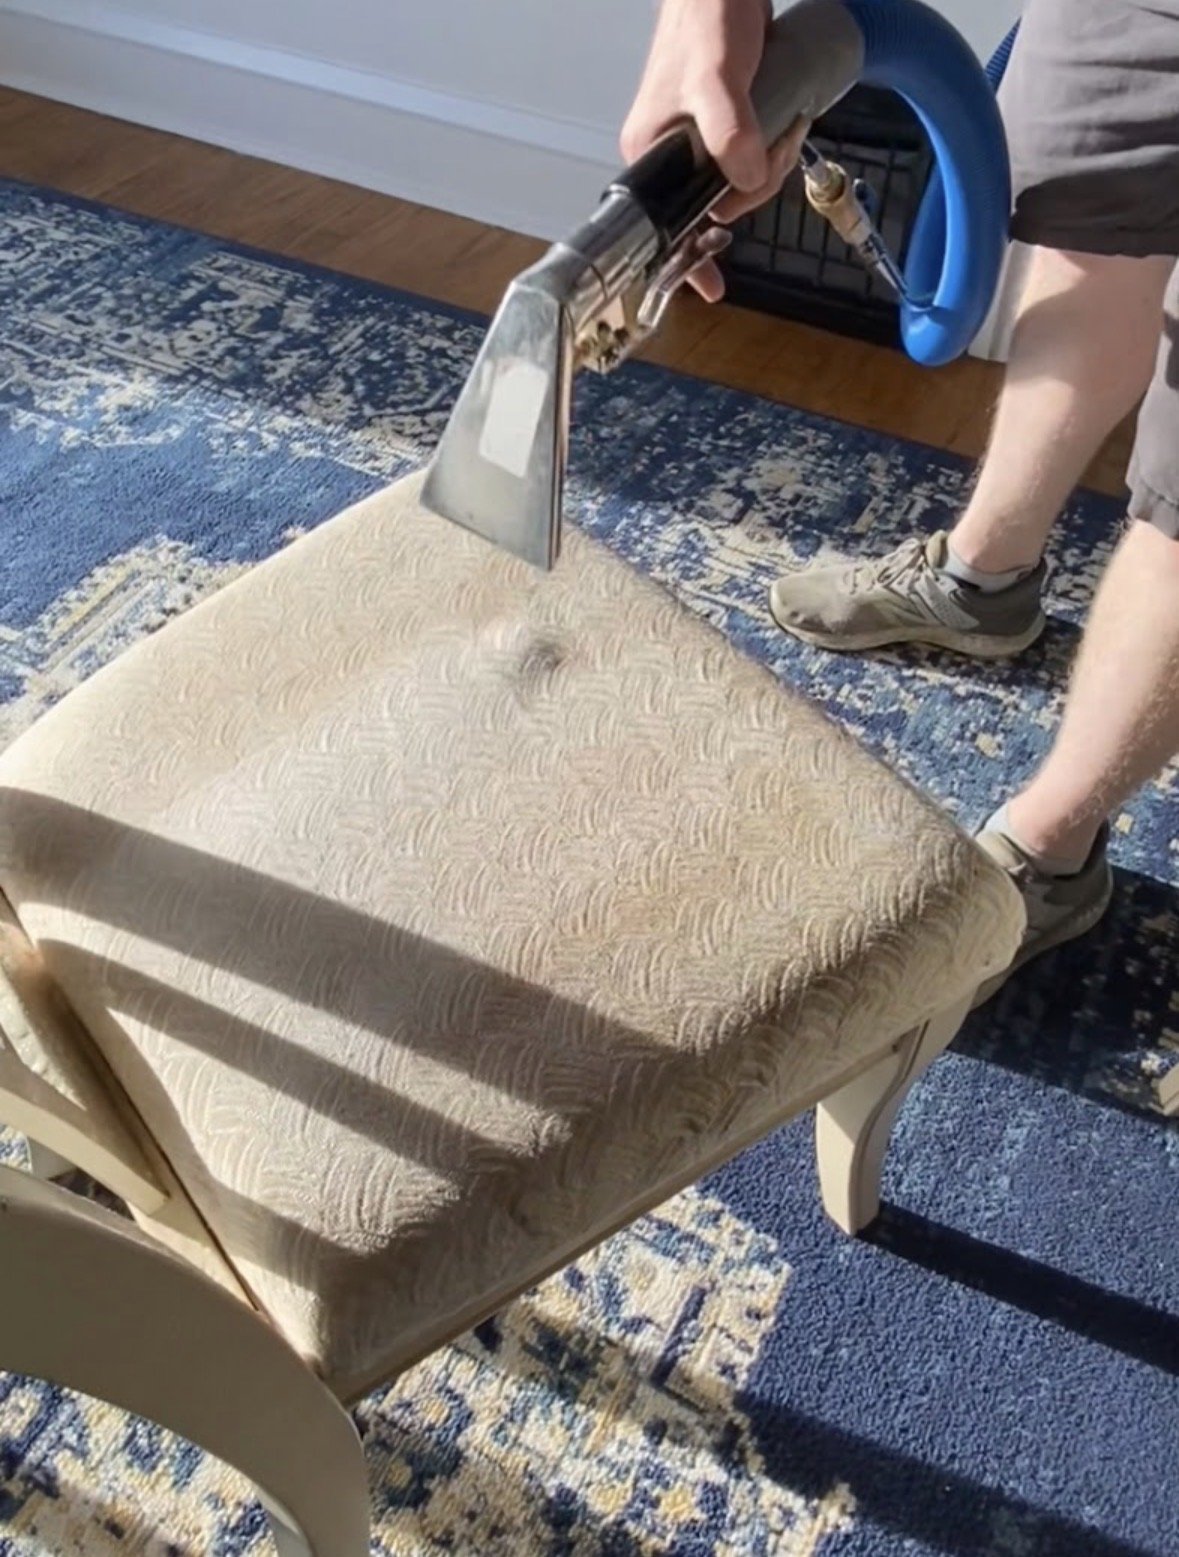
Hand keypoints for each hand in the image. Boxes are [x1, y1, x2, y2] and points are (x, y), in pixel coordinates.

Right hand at [621, 0, 804, 299]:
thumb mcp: (716, 79)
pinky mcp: (725, 124)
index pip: (669, 223)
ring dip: (772, 162)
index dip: (693, 253)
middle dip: (756, 187)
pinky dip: (774, 148)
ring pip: (740, 183)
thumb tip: (746, 182)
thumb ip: (730, 133)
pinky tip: (786, 128)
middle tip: (778, 145)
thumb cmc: (706, 17)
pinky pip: (750, 159)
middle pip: (717, 204)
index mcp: (650, 154)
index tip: (710, 287)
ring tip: (787, 125)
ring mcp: (698, 140)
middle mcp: (670, 153)